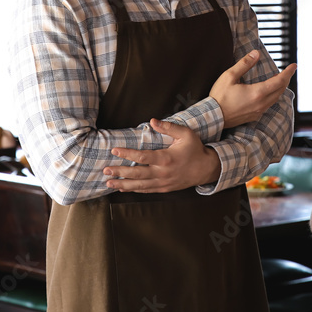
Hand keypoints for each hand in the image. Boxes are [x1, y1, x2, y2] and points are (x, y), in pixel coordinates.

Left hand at [103, 119, 219, 191]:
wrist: (206, 169)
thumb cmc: (195, 149)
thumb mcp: (186, 134)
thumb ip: (169, 127)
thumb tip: (152, 121)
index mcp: (166, 158)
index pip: (142, 156)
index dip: (127, 153)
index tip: (114, 150)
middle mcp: (162, 173)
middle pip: (137, 174)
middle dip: (120, 172)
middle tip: (105, 169)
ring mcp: (163, 182)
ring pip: (139, 185)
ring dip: (122, 184)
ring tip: (108, 182)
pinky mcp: (164, 188)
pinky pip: (145, 190)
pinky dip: (133, 190)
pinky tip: (122, 188)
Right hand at [209, 50, 296, 128]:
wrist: (213, 117)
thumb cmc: (219, 96)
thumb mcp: (229, 76)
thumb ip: (244, 64)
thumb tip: (256, 53)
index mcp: (257, 93)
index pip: (279, 81)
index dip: (288, 72)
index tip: (294, 65)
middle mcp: (261, 103)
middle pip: (280, 90)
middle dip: (286, 79)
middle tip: (287, 71)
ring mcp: (258, 111)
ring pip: (276, 98)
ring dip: (280, 88)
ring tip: (278, 79)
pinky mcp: (254, 116)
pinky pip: (269, 105)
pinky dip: (273, 96)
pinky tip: (268, 92)